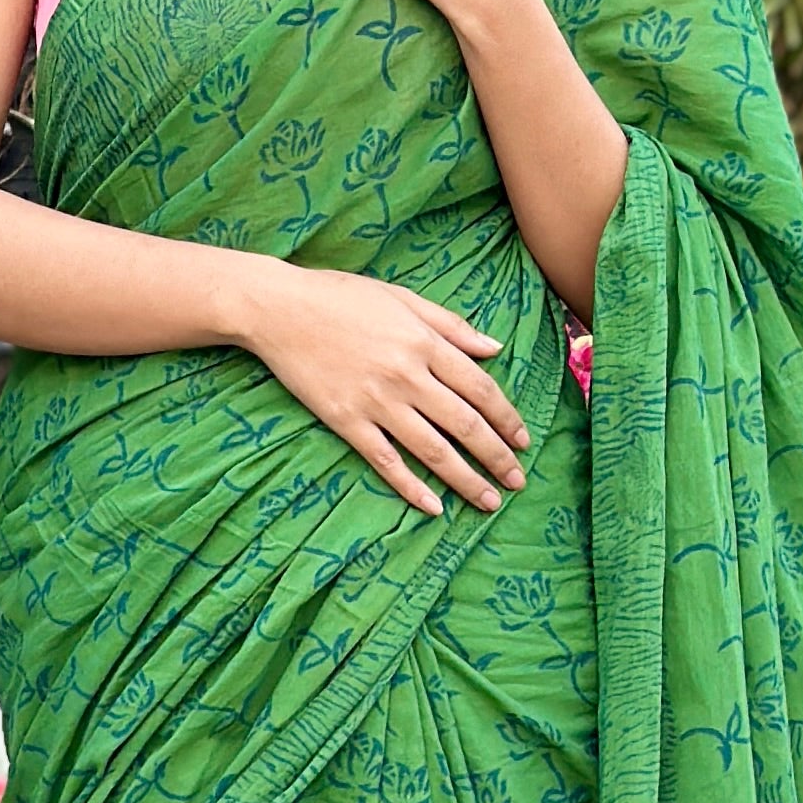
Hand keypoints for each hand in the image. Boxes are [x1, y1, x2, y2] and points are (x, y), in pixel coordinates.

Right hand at [232, 258, 528, 516]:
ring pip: (433, 450)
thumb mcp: (401, 298)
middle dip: (497, 457)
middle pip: (465, 425)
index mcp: (424, 342)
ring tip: (488, 502)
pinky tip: (434, 506)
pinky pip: (386, 461)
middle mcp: (407, 375)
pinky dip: (411, 486)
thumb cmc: (340, 296)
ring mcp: (376, 401)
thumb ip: (451, 325)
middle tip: (518, 482)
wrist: (278, 308)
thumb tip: (496, 348)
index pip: (481, 389)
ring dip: (466, 480)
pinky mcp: (346, 421)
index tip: (524, 441)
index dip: (508, 418)